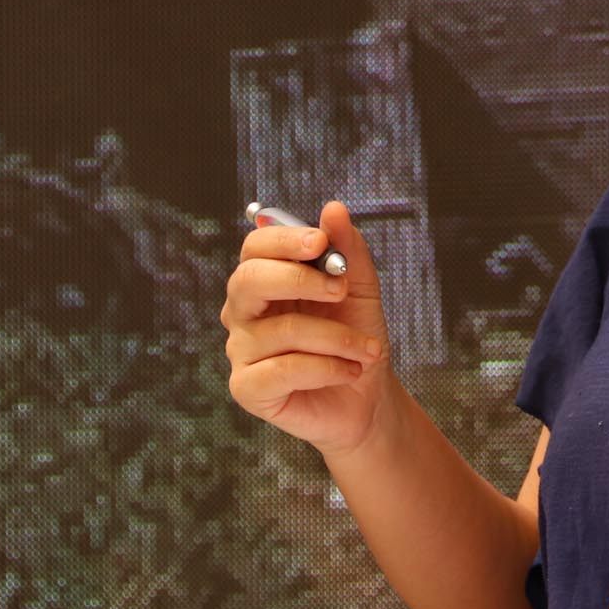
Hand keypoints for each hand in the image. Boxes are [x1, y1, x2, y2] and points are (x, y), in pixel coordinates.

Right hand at [220, 201, 393, 455]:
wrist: (367, 399)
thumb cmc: (355, 338)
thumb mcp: (361, 289)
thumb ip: (347, 250)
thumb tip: (333, 209)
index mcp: (265, 280)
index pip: (255, 247)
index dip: (284, 239)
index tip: (321, 242)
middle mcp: (243, 312)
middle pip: (248, 280)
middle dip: (299, 279)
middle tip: (342, 289)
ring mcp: (240, 351)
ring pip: (281, 330)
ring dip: (336, 338)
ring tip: (367, 349)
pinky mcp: (247, 389)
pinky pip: (283, 370)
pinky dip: (327, 368)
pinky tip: (350, 371)